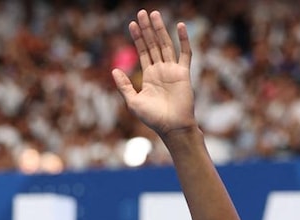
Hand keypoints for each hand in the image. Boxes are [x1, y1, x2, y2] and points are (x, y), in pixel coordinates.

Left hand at [112, 10, 196, 138]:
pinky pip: (185, 53)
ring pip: (165, 44)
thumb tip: (114, 70)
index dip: (137, 38)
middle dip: (147, 29)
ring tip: (154, 14)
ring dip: (160, 29)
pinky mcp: (183, 73)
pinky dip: (184, 40)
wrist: (171, 127)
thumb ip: (124, 86)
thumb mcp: (132, 102)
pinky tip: (180, 26)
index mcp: (149, 76)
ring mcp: (172, 70)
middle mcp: (161, 70)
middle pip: (153, 44)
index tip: (131, 24)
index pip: (142, 51)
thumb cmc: (153, 118)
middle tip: (142, 12)